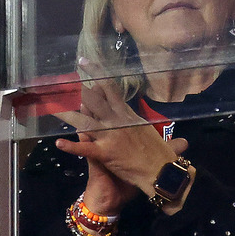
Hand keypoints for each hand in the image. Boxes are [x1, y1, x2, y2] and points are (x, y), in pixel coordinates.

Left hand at [55, 58, 187, 204]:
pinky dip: (71, 147)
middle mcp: (117, 121)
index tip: (85, 62)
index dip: (97, 74)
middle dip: (74, 90)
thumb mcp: (164, 143)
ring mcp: (110, 136)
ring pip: (84, 121)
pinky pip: (84, 149)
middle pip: (93, 101)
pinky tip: (57, 143)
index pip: (110, 90)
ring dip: (66, 114)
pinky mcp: (105, 153)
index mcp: (128, 115)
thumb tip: (183, 142)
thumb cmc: (163, 158)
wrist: (163, 173)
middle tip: (59, 81)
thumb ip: (170, 140)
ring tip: (50, 106)